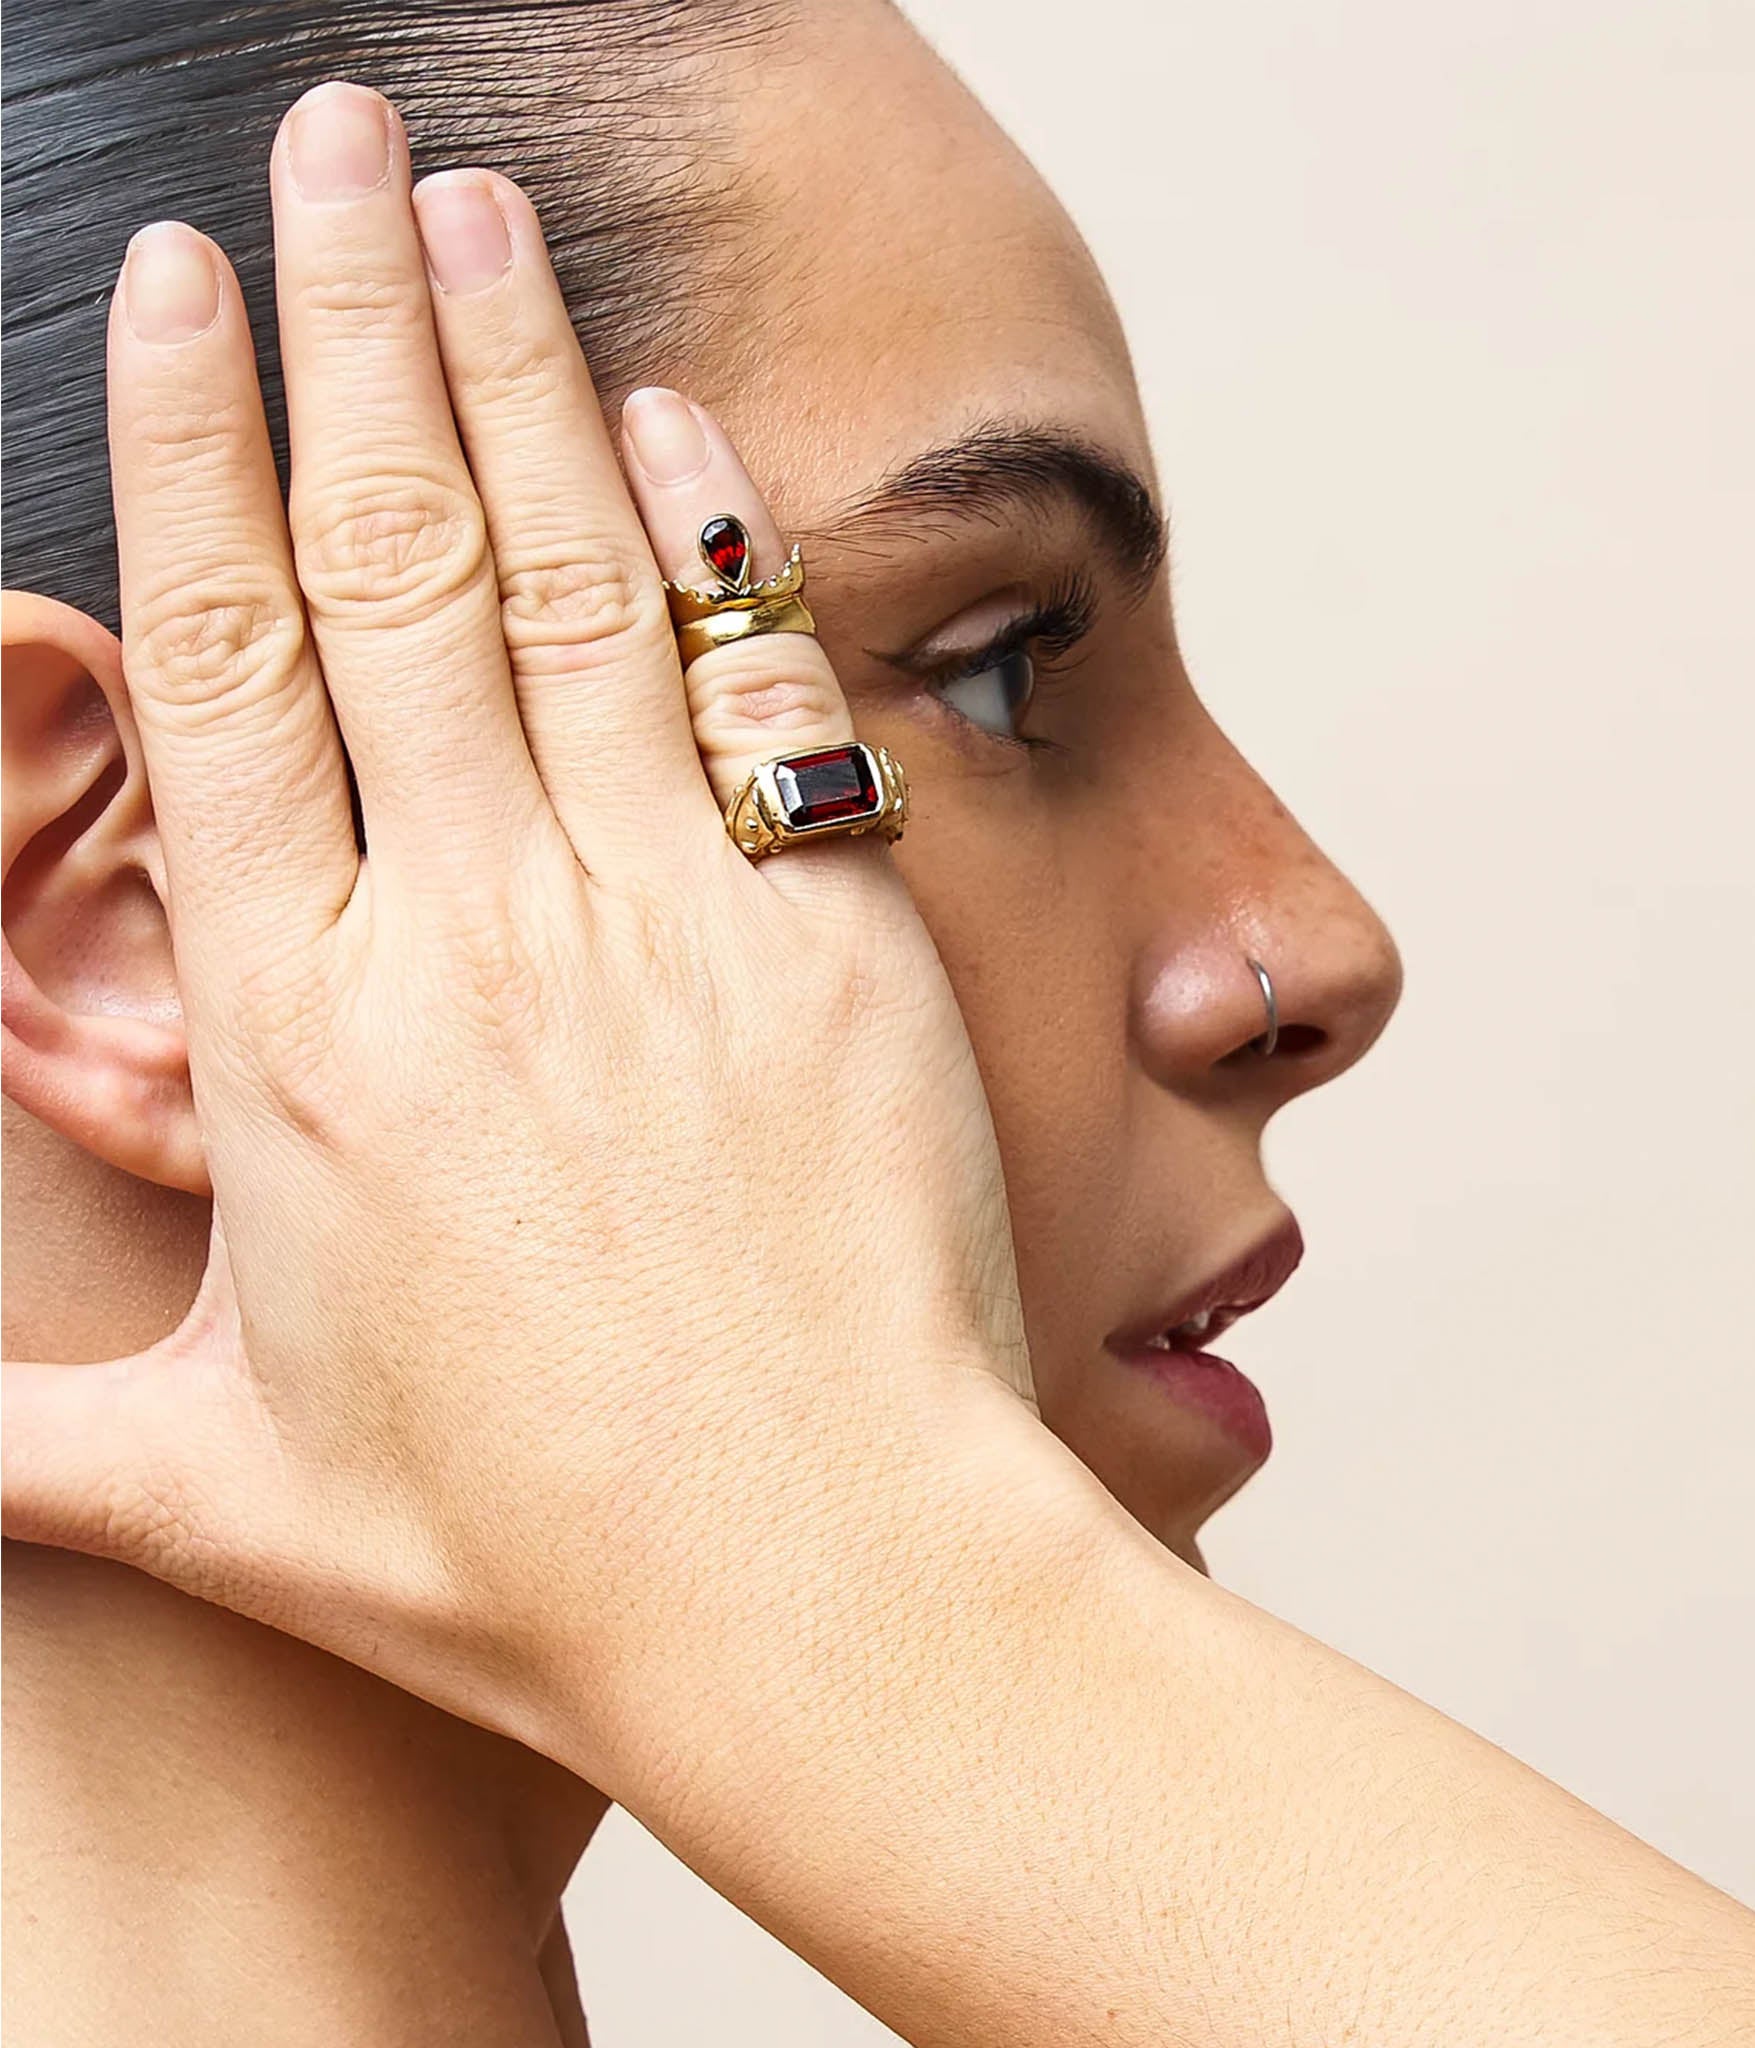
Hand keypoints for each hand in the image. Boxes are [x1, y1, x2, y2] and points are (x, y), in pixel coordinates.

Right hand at [2, 81, 1033, 1785]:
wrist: (812, 1588)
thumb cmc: (530, 1559)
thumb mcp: (226, 1497)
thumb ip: (25, 1438)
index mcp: (305, 1041)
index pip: (220, 675)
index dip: (193, 457)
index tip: (186, 289)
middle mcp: (476, 941)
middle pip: (391, 567)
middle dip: (354, 327)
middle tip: (338, 141)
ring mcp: (666, 930)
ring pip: (571, 586)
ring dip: (517, 374)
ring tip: (479, 208)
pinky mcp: (832, 951)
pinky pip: (756, 700)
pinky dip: (712, 542)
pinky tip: (671, 413)